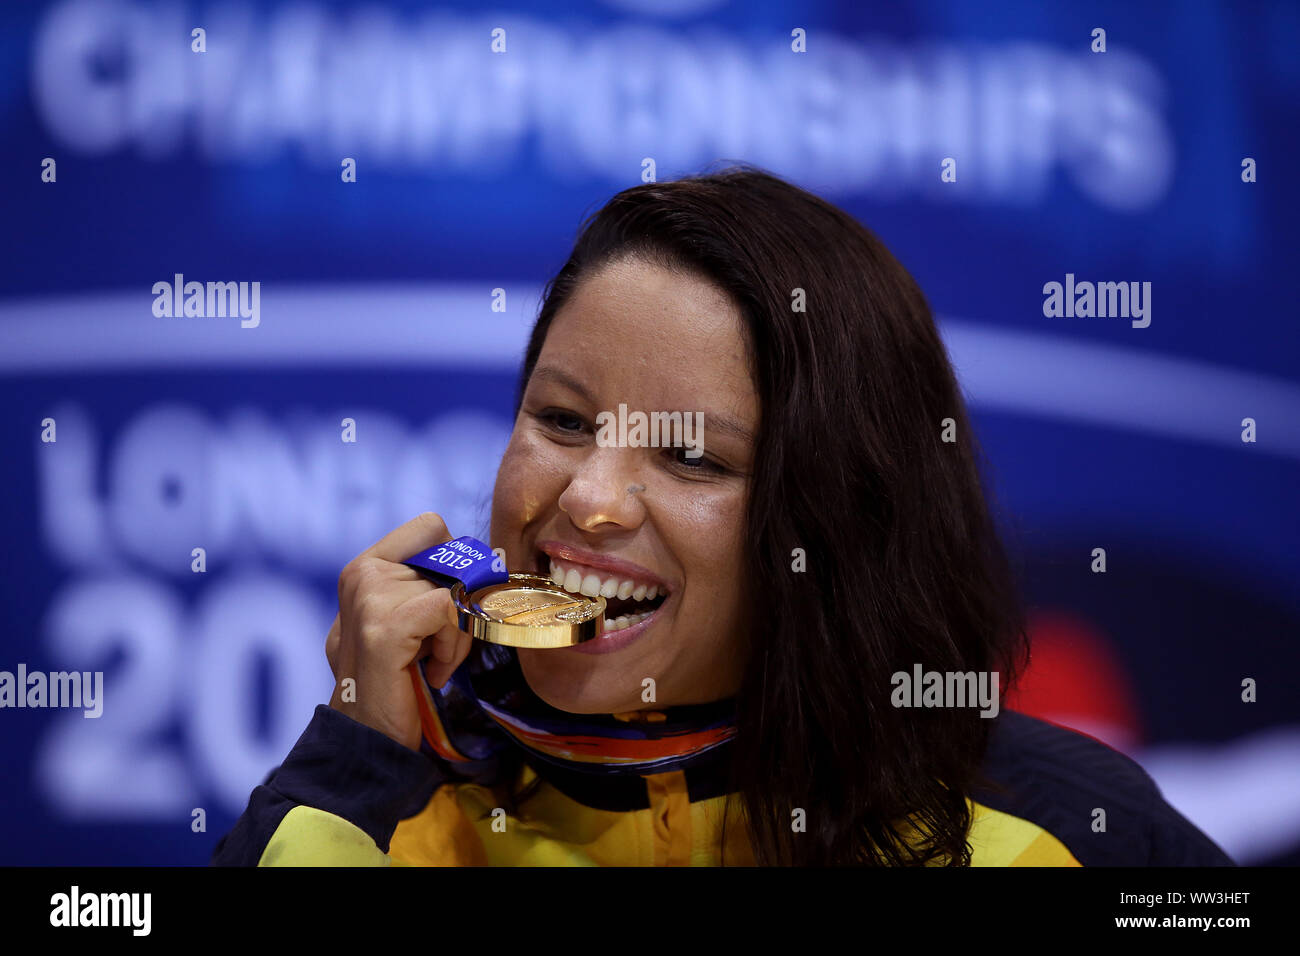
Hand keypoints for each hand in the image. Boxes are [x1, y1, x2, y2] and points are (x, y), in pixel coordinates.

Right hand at [325, 512, 473, 750]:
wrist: (366, 739)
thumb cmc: (394, 680)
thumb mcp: (408, 621)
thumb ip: (433, 585)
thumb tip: (495, 553)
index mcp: (364, 566)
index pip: (431, 525)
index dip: (456, 564)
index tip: (446, 606)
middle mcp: (362, 573)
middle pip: (453, 564)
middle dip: (461, 610)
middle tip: (439, 650)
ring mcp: (370, 597)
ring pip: (458, 592)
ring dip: (459, 637)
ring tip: (431, 665)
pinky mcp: (385, 626)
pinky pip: (453, 611)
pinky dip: (453, 647)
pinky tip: (433, 673)